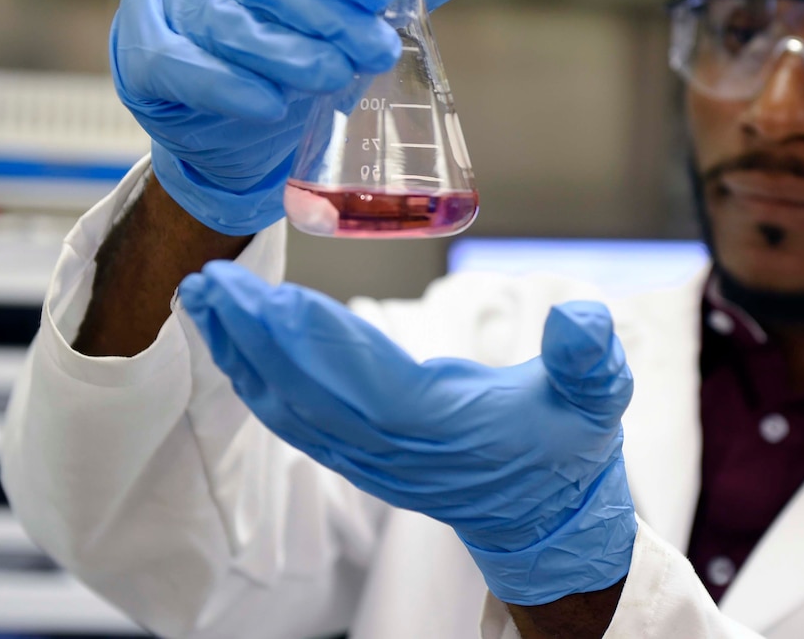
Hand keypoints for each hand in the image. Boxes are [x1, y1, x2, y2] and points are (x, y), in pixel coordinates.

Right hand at [112, 0, 472, 234]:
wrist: (224, 119)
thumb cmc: (282, 49)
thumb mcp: (333, 15)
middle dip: (326, 18)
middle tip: (373, 51)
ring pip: (225, 23)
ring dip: (285, 53)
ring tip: (333, 77)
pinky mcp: (138, 50)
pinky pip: (184, 66)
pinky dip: (230, 86)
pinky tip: (270, 104)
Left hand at [178, 261, 637, 605]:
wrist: (546, 522)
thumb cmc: (567, 451)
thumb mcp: (599, 401)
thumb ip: (591, 361)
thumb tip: (581, 317)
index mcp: (445, 429)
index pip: (364, 383)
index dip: (313, 342)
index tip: (267, 297)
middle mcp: (394, 449)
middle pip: (308, 394)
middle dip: (255, 338)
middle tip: (210, 283)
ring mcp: (370, 459)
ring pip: (291, 408)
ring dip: (242, 354)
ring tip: (204, 301)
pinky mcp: (359, 457)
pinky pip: (295, 420)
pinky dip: (258, 381)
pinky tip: (234, 346)